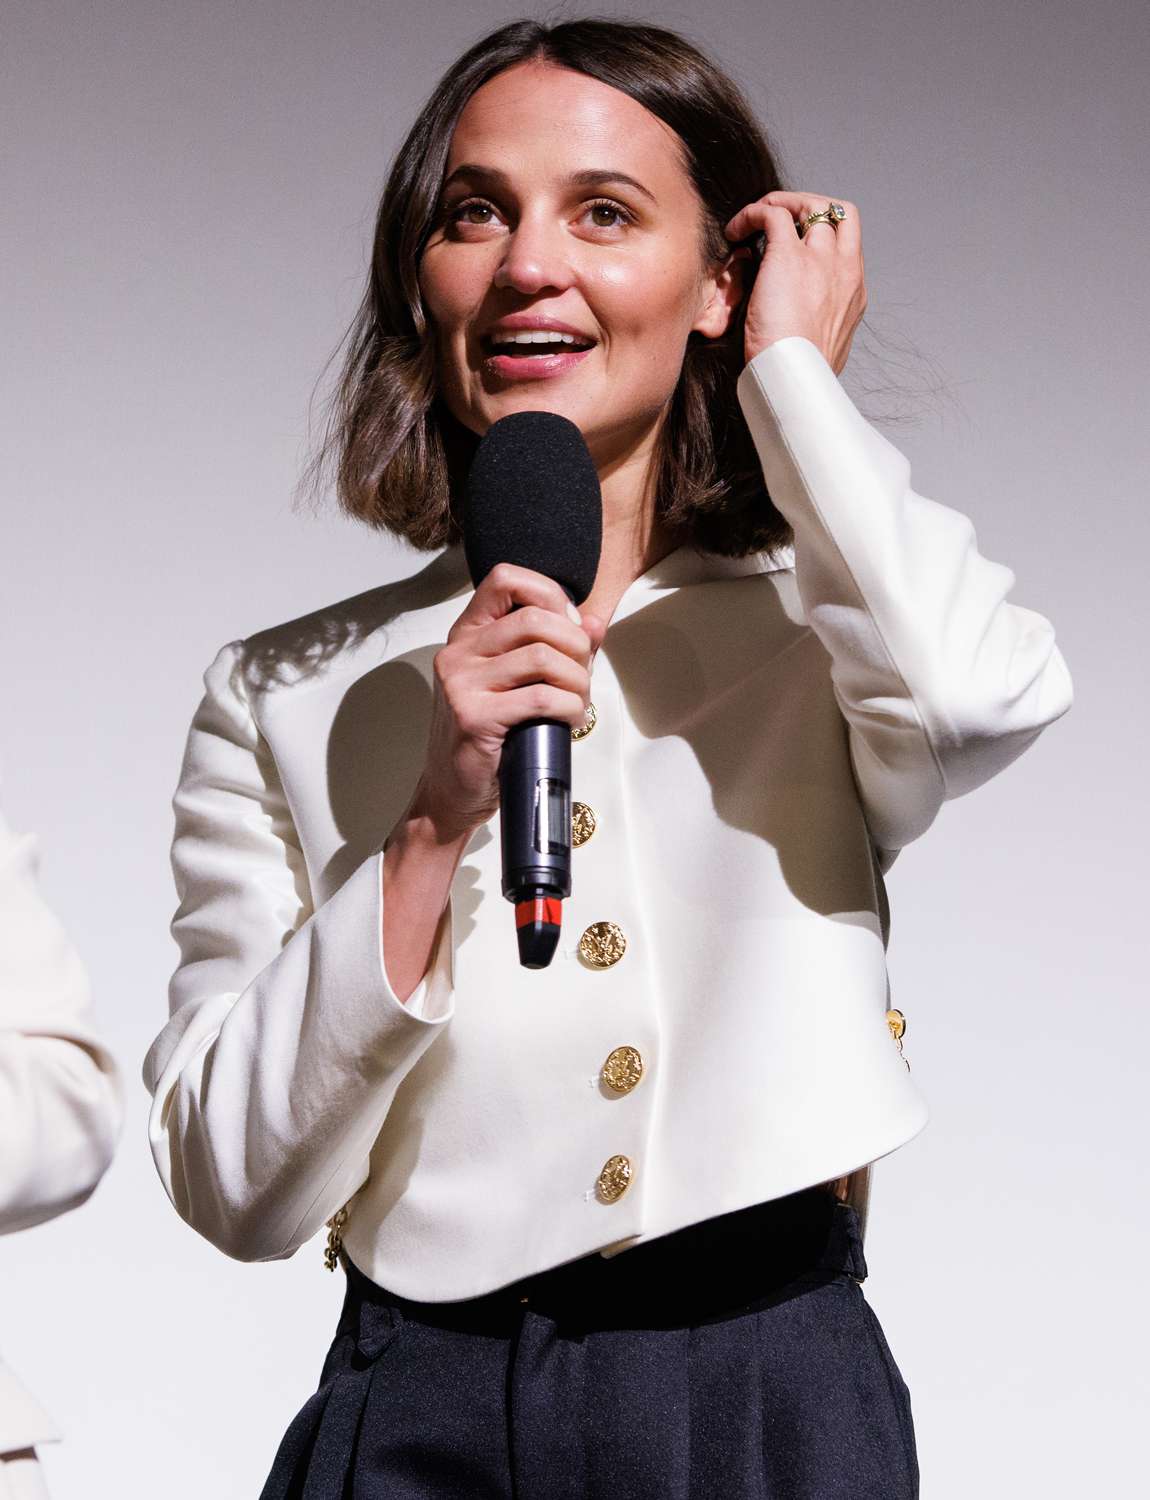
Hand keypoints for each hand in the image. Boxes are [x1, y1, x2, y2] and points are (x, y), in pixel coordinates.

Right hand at [409, 564, 606, 843]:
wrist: (451, 793)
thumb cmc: (487, 738)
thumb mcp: (516, 684)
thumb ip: (554, 648)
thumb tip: (594, 621)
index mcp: (466, 634)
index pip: (505, 579)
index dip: (549, 593)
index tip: (569, 627)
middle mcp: (458, 652)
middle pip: (535, 618)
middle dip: (576, 645)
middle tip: (583, 675)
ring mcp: (461, 683)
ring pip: (544, 657)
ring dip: (578, 681)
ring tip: (578, 702)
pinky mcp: (474, 716)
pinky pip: (541, 697)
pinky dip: (570, 707)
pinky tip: (570, 720)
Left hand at [724, 190, 866, 374]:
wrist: (796, 380)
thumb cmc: (802, 376)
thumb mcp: (822, 349)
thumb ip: (818, 329)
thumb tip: (800, 332)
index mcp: (854, 293)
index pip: (849, 244)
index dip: (824, 234)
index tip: (798, 243)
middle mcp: (844, 269)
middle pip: (838, 212)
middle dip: (810, 207)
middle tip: (780, 219)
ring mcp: (820, 259)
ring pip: (810, 204)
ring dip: (781, 203)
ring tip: (754, 219)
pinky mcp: (788, 256)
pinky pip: (773, 213)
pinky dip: (752, 213)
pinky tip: (735, 231)